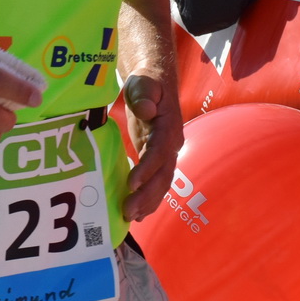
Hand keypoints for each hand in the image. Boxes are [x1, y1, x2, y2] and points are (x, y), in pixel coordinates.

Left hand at [120, 72, 183, 220]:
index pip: (160, 152)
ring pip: (161, 183)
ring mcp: (165, 154)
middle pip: (162, 174)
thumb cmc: (147, 82)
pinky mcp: (156, 159)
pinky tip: (137, 214)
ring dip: (148, 202)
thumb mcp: (144, 83)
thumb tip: (146, 109)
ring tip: (131, 217)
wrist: (155, 83)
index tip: (132, 183)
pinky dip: (148, 199)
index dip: (148, 169)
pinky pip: (155, 182)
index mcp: (169, 127)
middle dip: (147, 195)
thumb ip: (145, 95)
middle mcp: (171, 144)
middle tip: (128, 211)